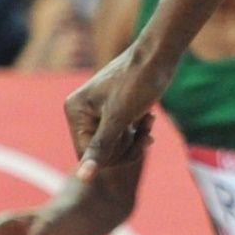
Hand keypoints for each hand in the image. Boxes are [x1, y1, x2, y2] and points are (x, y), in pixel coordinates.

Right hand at [64, 50, 166, 184]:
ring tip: (149, 123)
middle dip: (127, 147)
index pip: (88, 155)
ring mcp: (96, 111)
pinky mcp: (113, 110)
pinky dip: (137, 131)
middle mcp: (80, 111)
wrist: (160, 55)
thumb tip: (83, 178)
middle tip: (147, 133)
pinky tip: (150, 120)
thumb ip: (101, 148)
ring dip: (135, 139)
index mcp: (74, 111)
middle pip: (101, 152)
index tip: (138, 141)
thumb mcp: (119, 118)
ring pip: (114, 145)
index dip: (115, 156)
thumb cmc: (139, 82)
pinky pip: (122, 135)